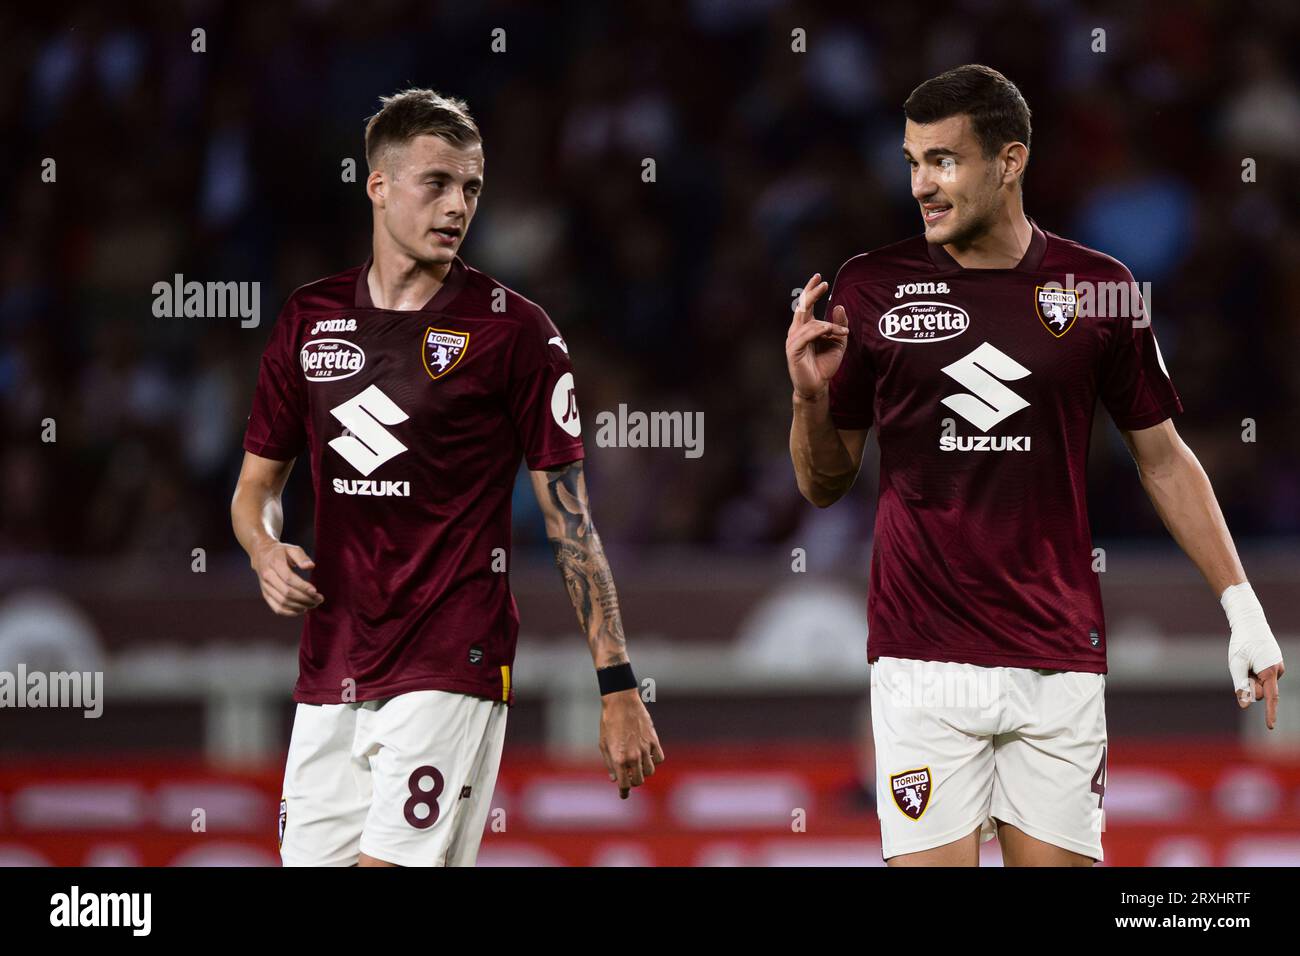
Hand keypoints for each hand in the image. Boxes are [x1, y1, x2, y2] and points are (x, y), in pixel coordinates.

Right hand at [252, 540, 323, 615]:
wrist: (262, 555)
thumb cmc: (281, 552)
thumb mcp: (292, 548)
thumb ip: (301, 557)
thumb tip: (310, 566)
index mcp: (275, 564)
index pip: (288, 579)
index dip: (302, 587)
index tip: (315, 591)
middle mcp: (268, 577)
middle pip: (286, 592)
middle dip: (305, 598)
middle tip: (319, 599)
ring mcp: (265, 588)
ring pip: (282, 602)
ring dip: (300, 606)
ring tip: (313, 604)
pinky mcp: (266, 595)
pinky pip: (277, 608)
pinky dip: (290, 612)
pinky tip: (302, 610)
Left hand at [598, 688, 664, 798]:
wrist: (621, 702)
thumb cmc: (609, 722)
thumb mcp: (604, 744)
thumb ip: (610, 763)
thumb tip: (614, 779)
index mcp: (619, 759)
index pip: (624, 784)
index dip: (624, 792)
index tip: (623, 794)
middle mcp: (634, 756)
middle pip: (638, 781)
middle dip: (633, 781)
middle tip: (629, 776)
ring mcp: (645, 748)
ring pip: (650, 772)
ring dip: (644, 772)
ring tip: (638, 765)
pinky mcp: (654, 740)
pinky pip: (659, 758)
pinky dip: (654, 760)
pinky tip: (647, 756)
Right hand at [786, 272, 848, 400]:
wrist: (817, 386)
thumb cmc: (825, 365)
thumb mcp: (837, 341)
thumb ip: (838, 324)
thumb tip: (839, 305)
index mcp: (805, 327)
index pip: (806, 304)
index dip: (811, 290)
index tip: (819, 277)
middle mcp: (797, 331)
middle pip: (802, 307)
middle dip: (811, 293)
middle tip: (822, 282)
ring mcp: (793, 340)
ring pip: (811, 323)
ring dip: (829, 325)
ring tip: (843, 332)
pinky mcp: (793, 350)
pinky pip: (807, 335)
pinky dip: (820, 331)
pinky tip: (831, 331)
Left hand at [1228, 616, 1284, 729]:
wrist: (1250, 622)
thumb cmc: (1241, 643)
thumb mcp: (1236, 664)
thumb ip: (1240, 686)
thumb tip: (1244, 705)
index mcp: (1271, 671)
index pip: (1271, 697)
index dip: (1270, 713)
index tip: (1270, 727)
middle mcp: (1277, 671)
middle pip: (1260, 691)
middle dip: (1249, 685)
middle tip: (1242, 667)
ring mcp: (1276, 668)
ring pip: (1259, 684)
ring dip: (1249, 676)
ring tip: (1246, 659)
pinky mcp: (1273, 666)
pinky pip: (1260, 677)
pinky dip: (1252, 672)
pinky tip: (1250, 658)